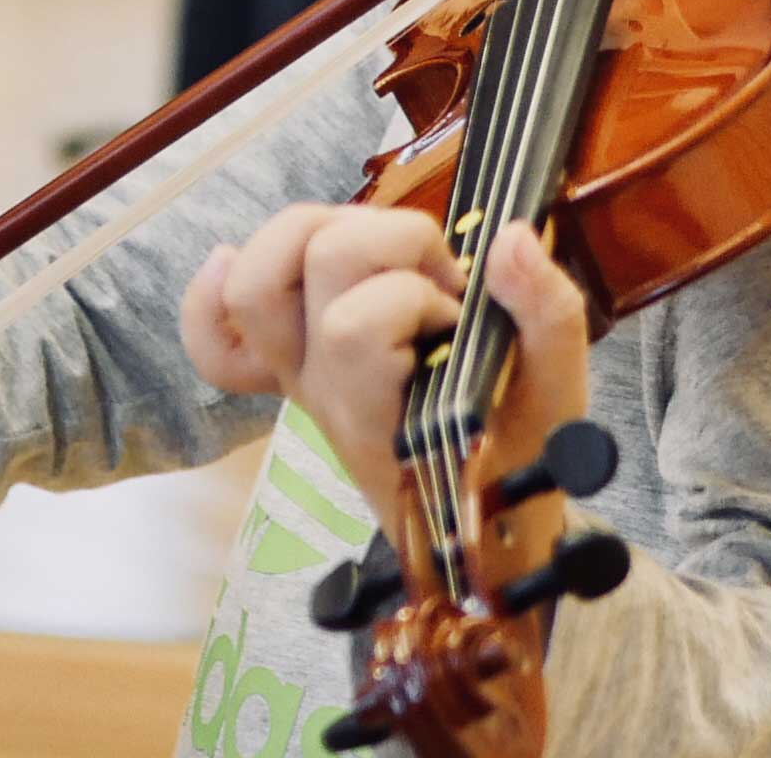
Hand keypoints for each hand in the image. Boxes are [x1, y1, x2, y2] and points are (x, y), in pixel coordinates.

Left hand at [184, 203, 596, 563]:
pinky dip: (212, 294)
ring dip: (323, 233)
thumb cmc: (517, 464)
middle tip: (441, 279)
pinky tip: (233, 258)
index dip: (410, 295)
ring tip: (386, 258)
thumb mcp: (559, 398)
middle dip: (389, 241)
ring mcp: (294, 379)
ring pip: (257, 277)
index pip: (360, 324)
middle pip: (317, 265)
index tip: (460, 318)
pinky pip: (211, 338)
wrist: (480, 538)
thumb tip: (511, 239)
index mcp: (380, 410)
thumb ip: (547, 315)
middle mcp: (321, 391)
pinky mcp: (283, 371)